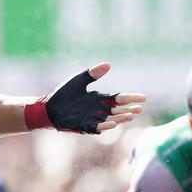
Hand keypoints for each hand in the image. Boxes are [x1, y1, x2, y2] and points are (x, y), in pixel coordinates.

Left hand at [25, 63, 143, 133]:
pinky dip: (105, 126)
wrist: (49, 107)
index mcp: (99, 98)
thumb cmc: (64, 94)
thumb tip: (108, 64)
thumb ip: (93, 73)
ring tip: (130, 116)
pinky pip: (97, 127)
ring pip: (111, 120)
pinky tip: (112, 123)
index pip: (118, 99)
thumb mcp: (79, 80)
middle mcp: (98, 109)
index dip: (130, 98)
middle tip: (138, 108)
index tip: (143, 98)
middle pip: (117, 110)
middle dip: (128, 110)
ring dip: (120, 118)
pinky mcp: (84, 126)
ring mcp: (92, 118)